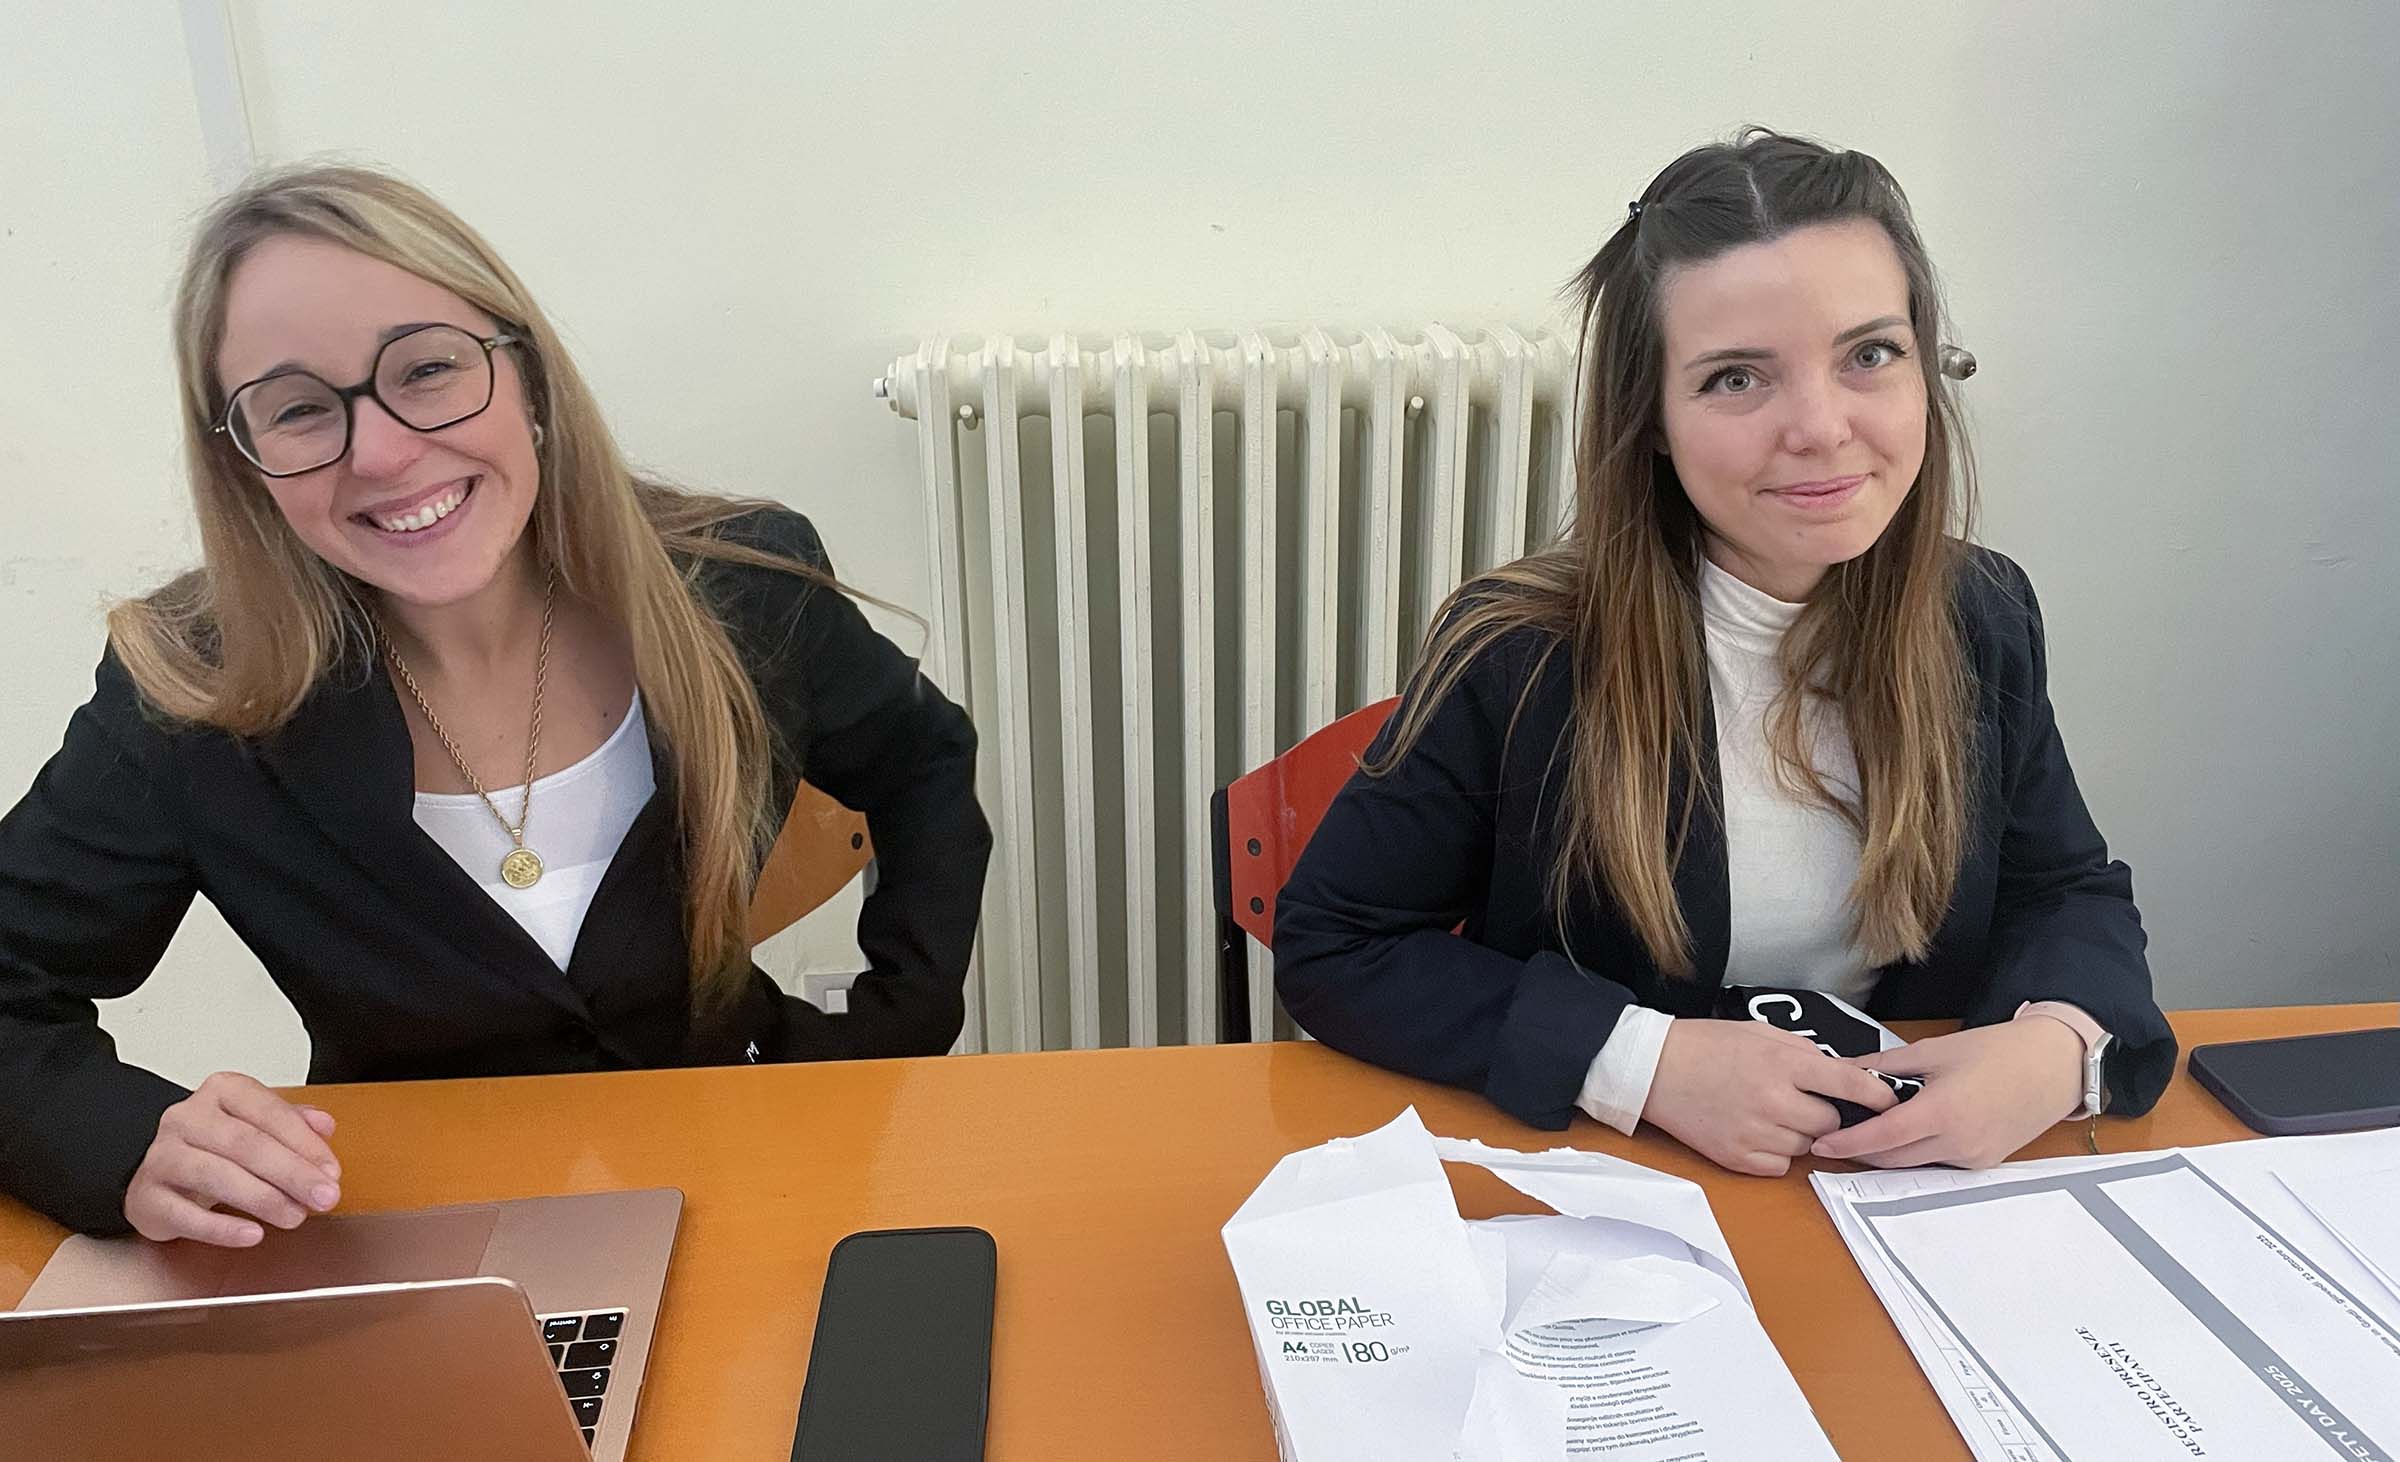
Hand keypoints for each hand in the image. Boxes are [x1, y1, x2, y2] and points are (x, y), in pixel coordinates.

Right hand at [125, 1072, 342, 1246]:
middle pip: (246, 1144)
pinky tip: (252, 1234)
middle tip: (324, 1198)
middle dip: (292, 1173)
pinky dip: (221, 1228)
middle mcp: (187, 1117)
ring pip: (215, 1175)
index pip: (269, 1112)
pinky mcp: (146, 1196)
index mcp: (222, 1091)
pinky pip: (185, 1215)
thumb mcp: (257, 1126)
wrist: (156, 1171)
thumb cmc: (216, 1147)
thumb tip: (325, 1126)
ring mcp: (162, 1156)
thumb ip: (294, 1123)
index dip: (305, 1144)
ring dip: (262, 1199)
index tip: (332, 1172)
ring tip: (295, 1216)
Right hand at [1643, 1018, 1900, 1176]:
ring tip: (1772, 1114)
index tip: (1889, 1101)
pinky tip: (1756, 1131)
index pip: (1850, 1083)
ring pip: (1807, 1146)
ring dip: (1800, 1134)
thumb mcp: (1761, 1033)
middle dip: (1826, 1113)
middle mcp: (1773, 1100)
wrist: (1654, 1069)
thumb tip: (1843, 1075)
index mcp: (1783, 1064)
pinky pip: (1780, 1165)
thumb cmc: (1708, 1045)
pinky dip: (1776, 1152)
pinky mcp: (1737, 1158)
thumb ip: (1805, 1055)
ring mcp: (1754, 1133)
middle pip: (1831, 1123)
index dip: (1877, 1095)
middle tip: (1804, 1102)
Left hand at [1810, 1019, 2082, 1169]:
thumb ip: (1887, 1064)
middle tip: (1834, 1135)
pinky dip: (1917, 1150)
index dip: (1847, 1143)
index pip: (1882, 1137)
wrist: (2055, 1065)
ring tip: (1864, 1131)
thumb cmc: (1997, 1050)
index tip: (1821, 1144)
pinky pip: (1939, 1162)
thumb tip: (1846, 1069)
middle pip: (1893, 1158)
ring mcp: (1973, 1157)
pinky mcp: (1985, 1162)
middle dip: (1860, 1150)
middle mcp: (1958, 1143)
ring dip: (1888, 1152)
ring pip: (1915, 1163)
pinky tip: (1906, 1131)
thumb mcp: (1936, 1050)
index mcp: (1942, 1112)